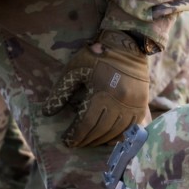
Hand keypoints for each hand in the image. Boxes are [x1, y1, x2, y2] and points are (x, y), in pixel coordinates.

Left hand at [43, 30, 149, 146]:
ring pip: (115, 131)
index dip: (75, 135)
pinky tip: (107, 138)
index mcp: (101, 92)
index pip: (86, 123)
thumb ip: (61, 92)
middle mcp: (119, 101)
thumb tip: (47, 113)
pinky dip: (117, 136)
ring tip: (89, 141)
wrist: (127, 45)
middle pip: (100, 130)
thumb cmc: (96, 56)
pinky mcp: (141, 105)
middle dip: (86, 139)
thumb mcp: (74, 70)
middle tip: (76, 143)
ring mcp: (133, 104)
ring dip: (100, 140)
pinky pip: (130, 128)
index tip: (66, 141)